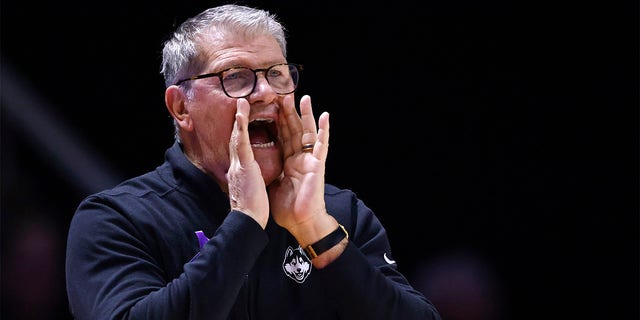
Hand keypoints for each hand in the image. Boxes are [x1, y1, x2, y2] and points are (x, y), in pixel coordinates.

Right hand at [227, 98, 269, 228]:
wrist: (248, 221)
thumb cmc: (251, 209)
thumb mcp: (249, 189)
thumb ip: (248, 180)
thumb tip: (249, 177)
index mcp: (239, 171)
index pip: (240, 148)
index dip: (240, 133)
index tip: (241, 120)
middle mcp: (236, 165)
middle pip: (236, 138)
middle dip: (237, 121)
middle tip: (239, 104)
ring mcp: (238, 165)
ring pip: (237, 137)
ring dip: (239, 118)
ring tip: (241, 102)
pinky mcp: (244, 167)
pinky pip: (242, 144)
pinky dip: (241, 127)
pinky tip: (241, 114)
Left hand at [268, 95, 331, 240]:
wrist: (299, 223)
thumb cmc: (287, 208)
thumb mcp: (272, 183)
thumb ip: (268, 169)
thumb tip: (255, 162)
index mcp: (287, 162)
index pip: (280, 136)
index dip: (276, 120)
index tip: (270, 104)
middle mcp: (298, 158)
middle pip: (292, 129)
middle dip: (288, 111)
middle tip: (283, 92)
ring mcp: (309, 160)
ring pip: (306, 132)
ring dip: (305, 114)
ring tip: (303, 96)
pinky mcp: (317, 165)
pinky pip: (322, 145)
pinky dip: (324, 130)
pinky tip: (325, 116)